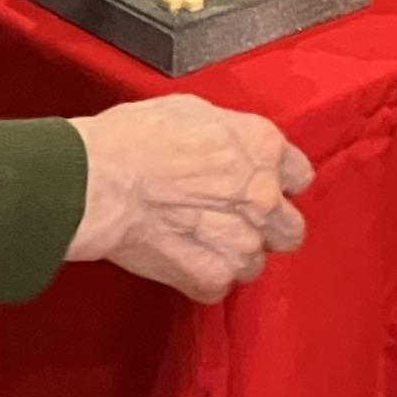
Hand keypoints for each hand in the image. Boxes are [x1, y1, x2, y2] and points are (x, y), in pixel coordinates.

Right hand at [66, 99, 312, 302]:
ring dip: (231, 256)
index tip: (261, 188)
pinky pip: (221, 285)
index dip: (277, 183)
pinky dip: (203, 277)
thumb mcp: (192, 111)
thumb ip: (229, 135)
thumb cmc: (132, 141)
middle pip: (289, 228)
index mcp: (262, 148)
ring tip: (198, 241)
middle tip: (232, 222)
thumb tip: (231, 146)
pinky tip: (181, 257)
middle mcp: (262, 196)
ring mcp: (240, 241)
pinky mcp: (210, 275)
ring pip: (255, 262)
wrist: (97, 182)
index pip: (299, 177)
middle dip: (265, 227)